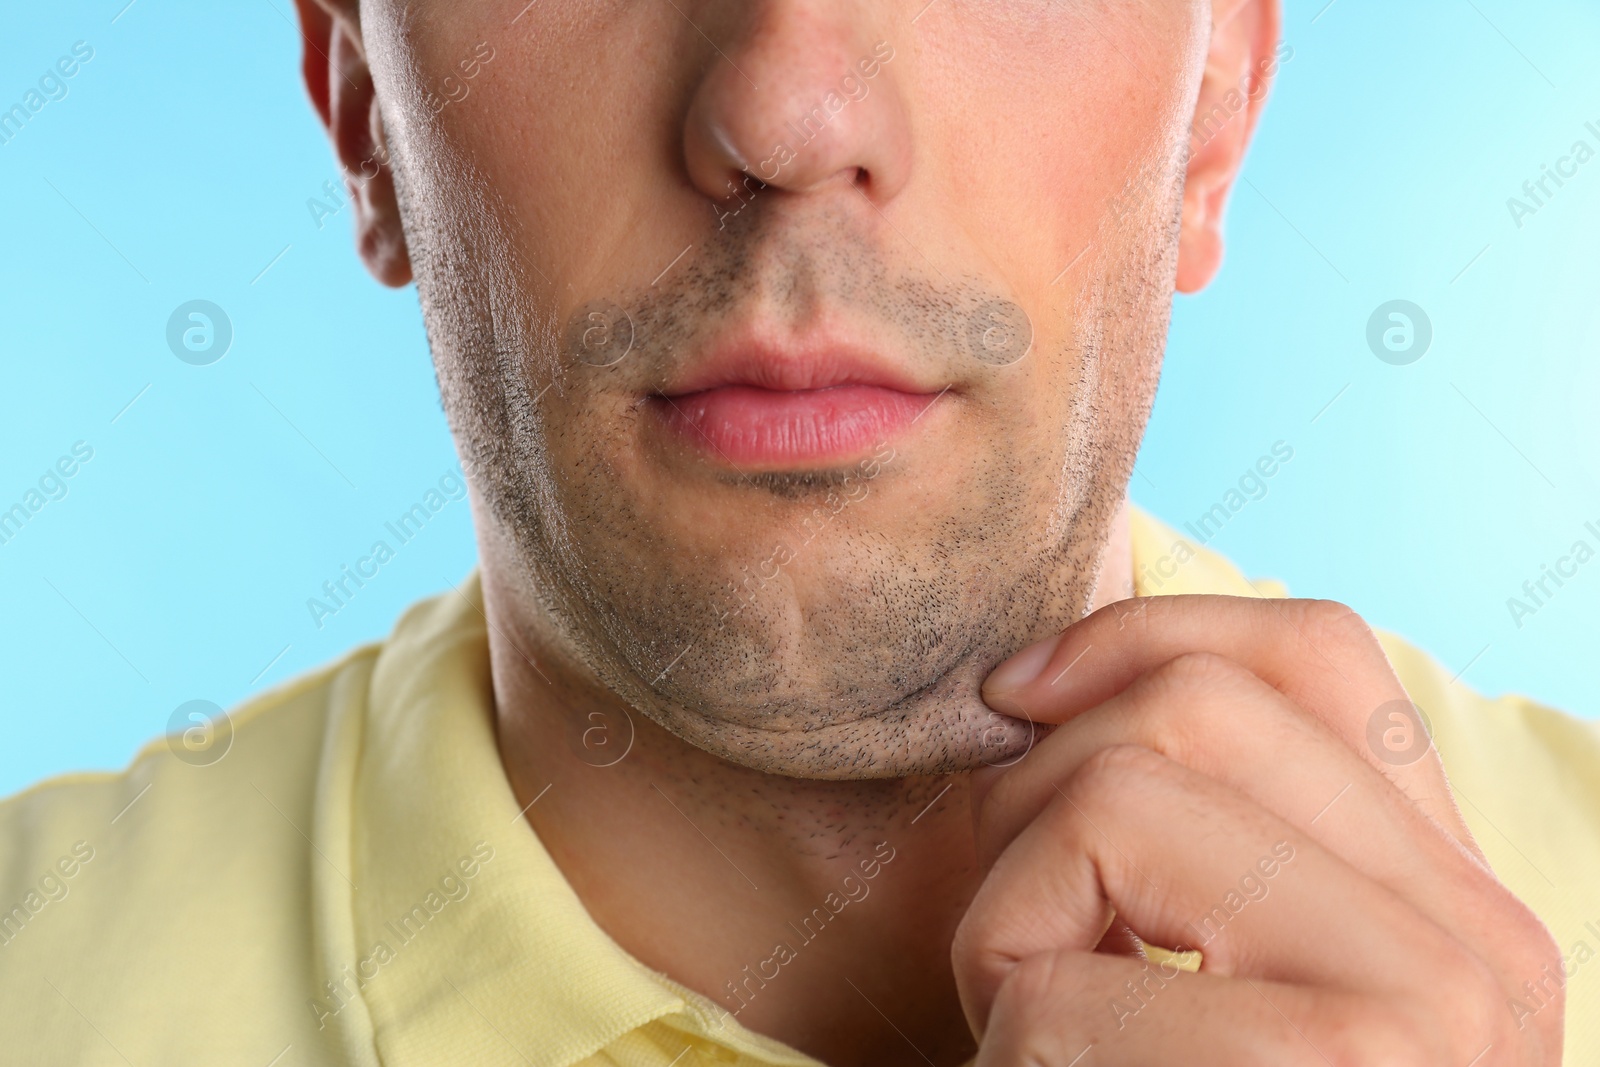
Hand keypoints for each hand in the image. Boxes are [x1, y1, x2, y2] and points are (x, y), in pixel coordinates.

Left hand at [952, 595, 1562, 1064]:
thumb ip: (1196, 826)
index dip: (1142, 636)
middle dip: (1036, 808)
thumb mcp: (1196, 960)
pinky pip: (1058, 985)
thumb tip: (1039, 680)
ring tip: (1047, 1039)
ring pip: (1117, 798)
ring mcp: (1428, 1015)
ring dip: (1011, 925)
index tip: (1017, 698)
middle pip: (1192, 713)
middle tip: (1026, 949)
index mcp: (1456, 903)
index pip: (1318, 654)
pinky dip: (1004, 1038)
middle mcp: (1484, 948)